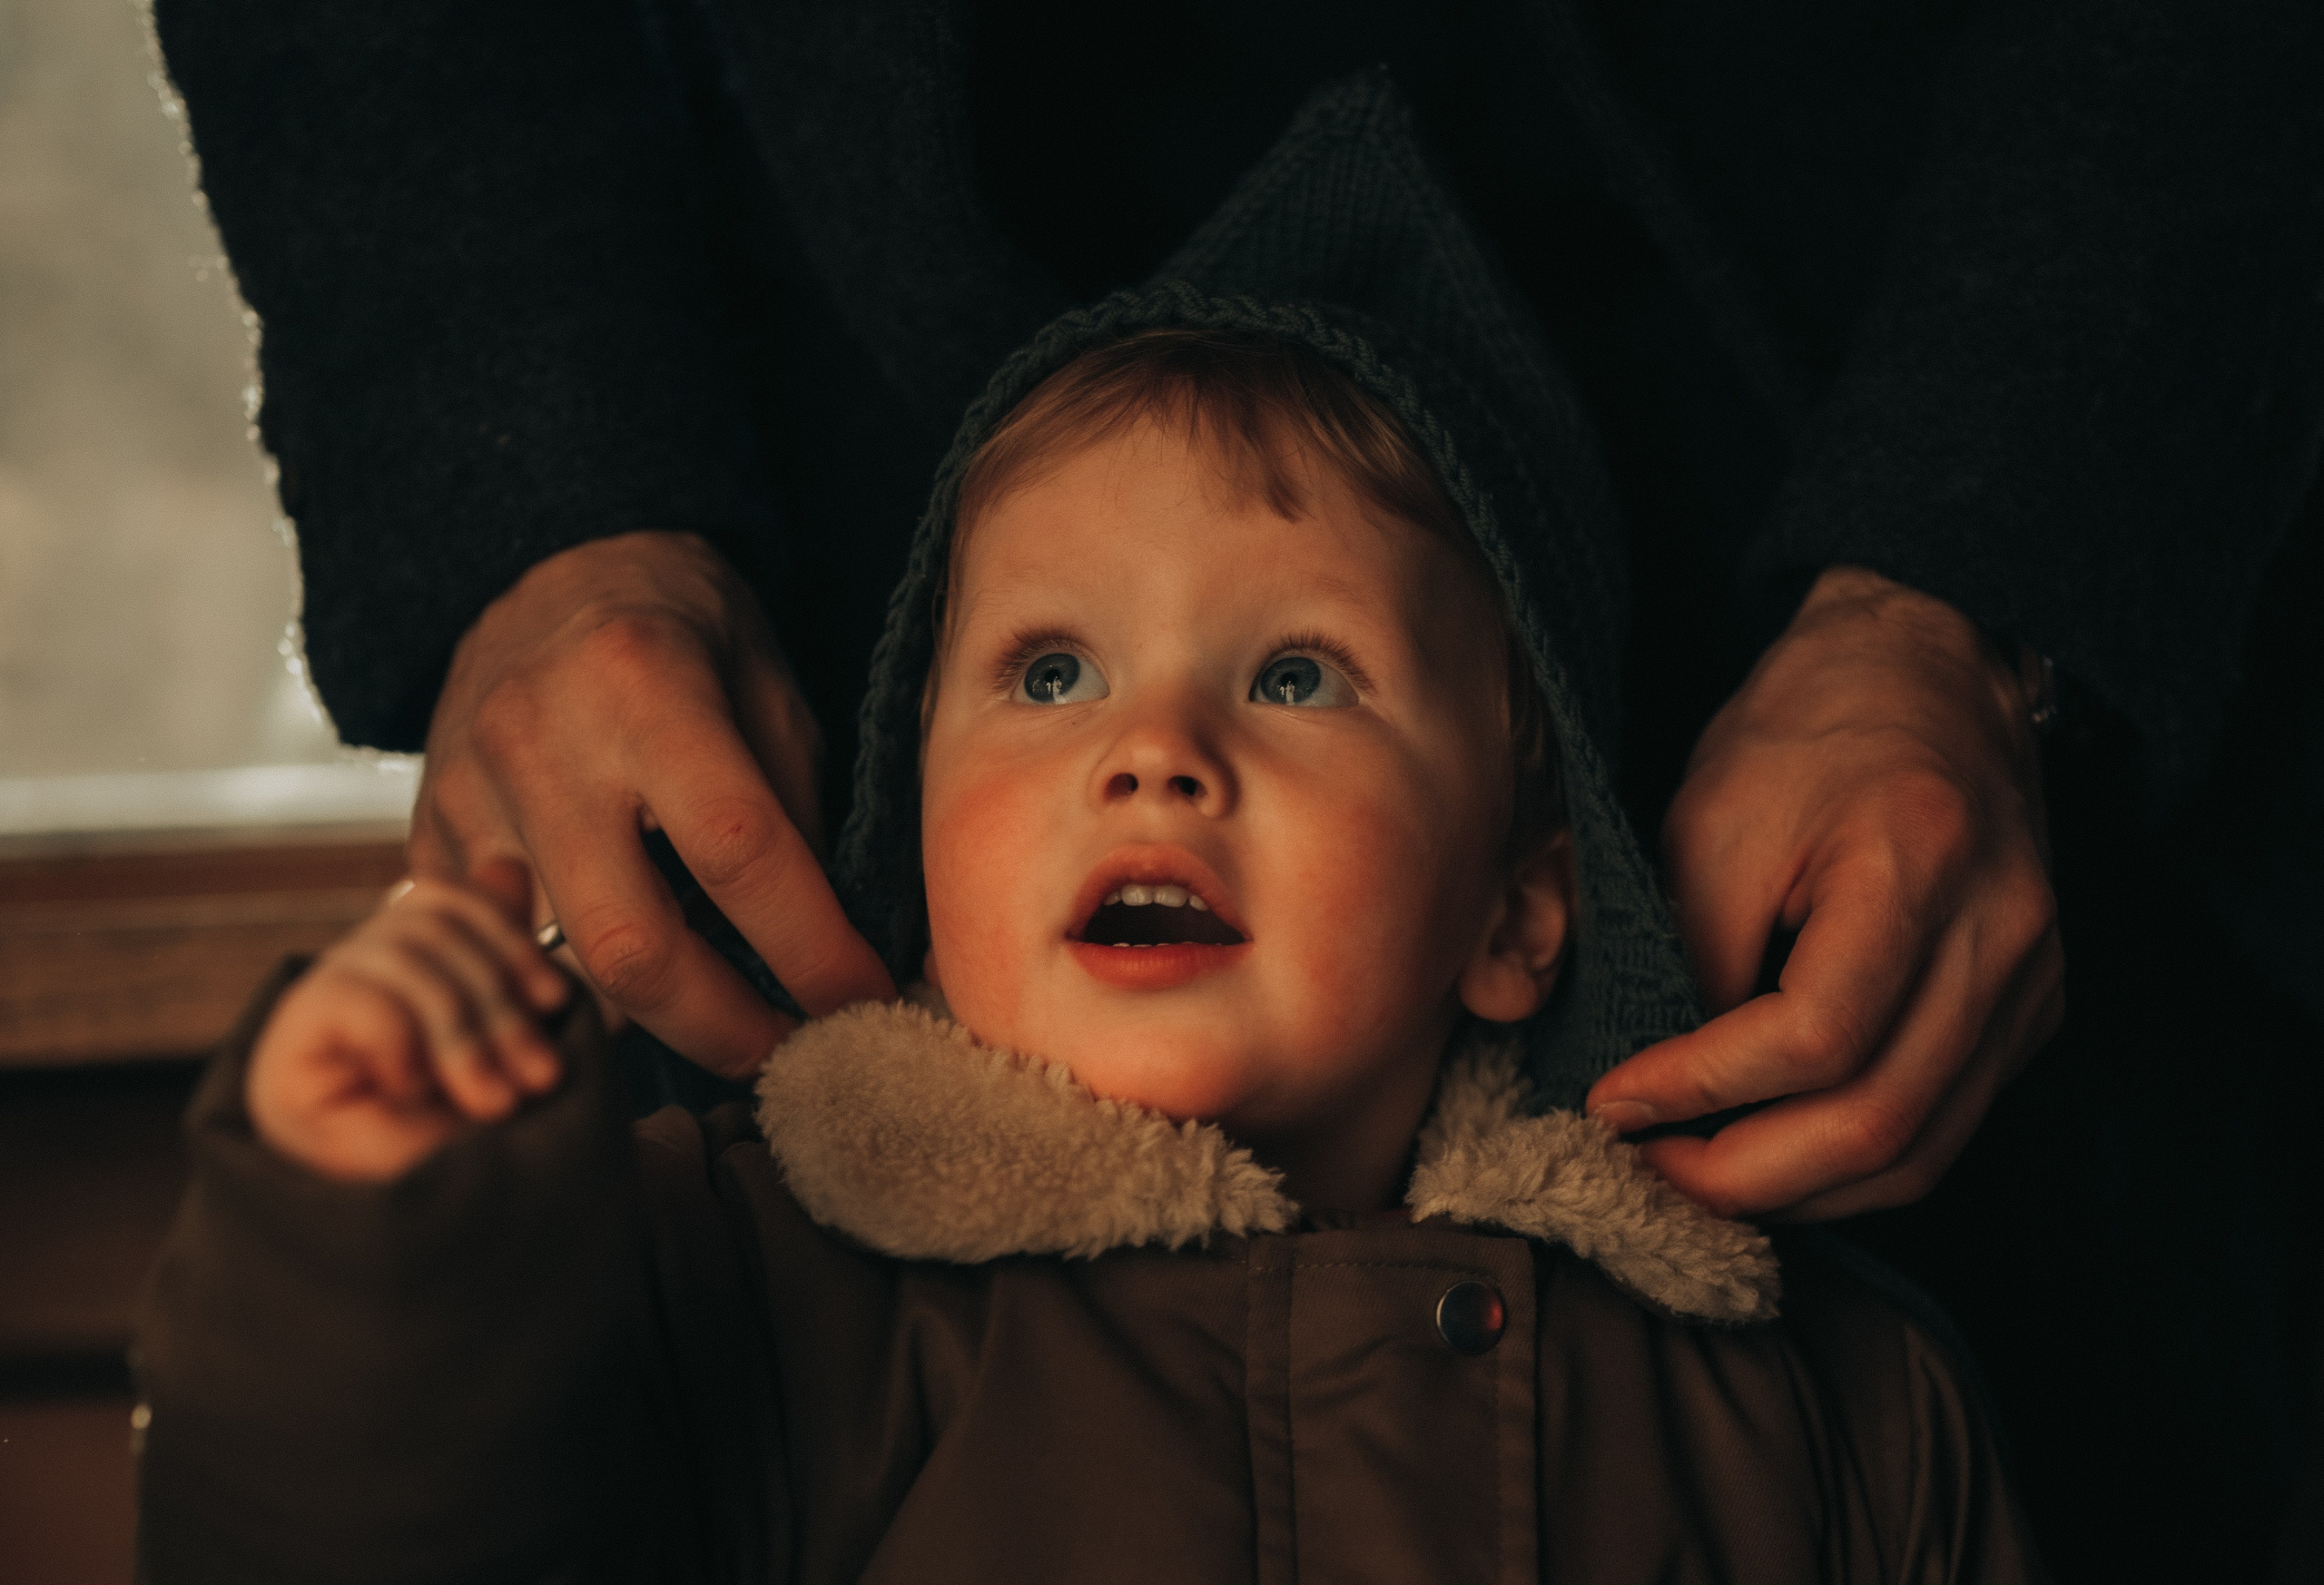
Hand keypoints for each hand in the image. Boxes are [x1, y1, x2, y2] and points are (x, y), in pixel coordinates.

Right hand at [247, 862, 571, 1181]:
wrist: (404, 1222)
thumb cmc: (458, 1138)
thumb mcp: (504, 1041)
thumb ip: (504, 961)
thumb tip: (505, 866)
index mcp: (411, 958)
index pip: (452, 900)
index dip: (508, 939)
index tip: (553, 1002)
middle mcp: (361, 965)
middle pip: (432, 924)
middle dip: (498, 1003)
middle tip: (537, 1079)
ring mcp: (322, 994)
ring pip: (404, 956)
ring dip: (463, 1034)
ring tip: (493, 1103)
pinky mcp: (290, 1035)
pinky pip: (355, 995)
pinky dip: (402, 1042)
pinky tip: (413, 1090)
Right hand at [409, 531, 895, 1077]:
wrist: (544, 565)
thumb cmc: (684, 628)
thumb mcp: (769, 688)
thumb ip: (795, 812)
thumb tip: (831, 950)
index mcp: (644, 686)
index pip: (739, 854)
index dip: (812, 948)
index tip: (865, 1000)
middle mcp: (540, 745)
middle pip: (630, 947)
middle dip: (724, 1028)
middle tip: (789, 1054)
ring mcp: (466, 798)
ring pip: (560, 968)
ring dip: (654, 1021)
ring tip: (725, 1025)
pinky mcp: (426, 837)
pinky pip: (507, 953)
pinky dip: (575, 987)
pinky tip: (636, 988)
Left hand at [1588, 567, 2063, 1219]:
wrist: (1925, 667)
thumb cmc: (1806, 729)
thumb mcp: (1713, 821)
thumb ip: (1696, 959)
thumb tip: (1663, 1091)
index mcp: (1920, 862)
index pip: (1815, 1037)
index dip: (1702, 1090)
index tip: (1613, 1102)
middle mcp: (2003, 933)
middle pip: (1880, 1121)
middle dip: (1746, 1174)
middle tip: (1648, 1169)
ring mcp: (2032, 980)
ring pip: (1920, 1153)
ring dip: (1797, 1191)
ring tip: (1696, 1177)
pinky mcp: (2031, 1009)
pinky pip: (1943, 1128)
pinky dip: (1852, 1165)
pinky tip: (1771, 1155)